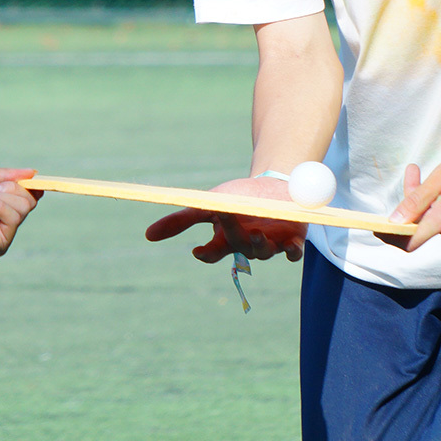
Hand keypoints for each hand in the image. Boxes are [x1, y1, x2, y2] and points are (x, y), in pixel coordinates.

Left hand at [0, 166, 37, 258]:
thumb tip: (32, 172)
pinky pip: (14, 218)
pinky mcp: (1, 243)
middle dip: (9, 188)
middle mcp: (3, 218)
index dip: (30, 185)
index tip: (31, 177)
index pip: (27, 194)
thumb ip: (6, 174)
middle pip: (29, 198)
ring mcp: (3, 231)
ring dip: (0, 197)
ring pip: (24, 206)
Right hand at [144, 175, 306, 263]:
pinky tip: (290, 246)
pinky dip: (292, 251)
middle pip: (238, 246)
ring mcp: (270, 245)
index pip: (213, 253)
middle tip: (229, 216)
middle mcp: (247, 246)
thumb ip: (180, 221)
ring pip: (264, 252)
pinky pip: (293, 253)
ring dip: (260, 245)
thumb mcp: (209, 205)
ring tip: (257, 234)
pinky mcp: (293, 241)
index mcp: (226, 240)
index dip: (206, 254)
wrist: (274, 187)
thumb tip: (147, 236)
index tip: (197, 250)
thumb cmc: (238, 198)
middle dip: (234, 233)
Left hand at [391, 143, 440, 250]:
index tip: (376, 227)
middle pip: (421, 225)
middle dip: (411, 202)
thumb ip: (416, 202)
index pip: (410, 243)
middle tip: (414, 171)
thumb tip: (394, 222)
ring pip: (435, 219)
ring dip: (426, 200)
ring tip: (431, 173)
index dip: (390, 237)